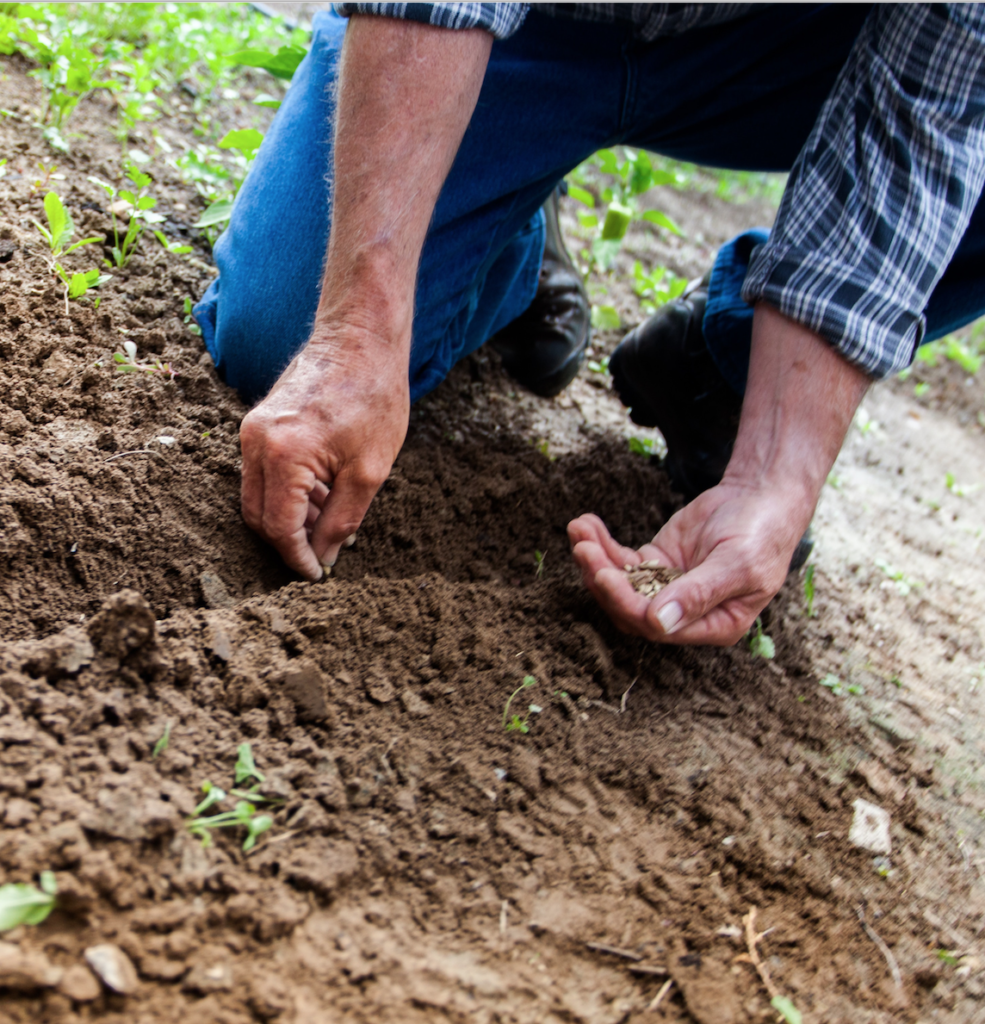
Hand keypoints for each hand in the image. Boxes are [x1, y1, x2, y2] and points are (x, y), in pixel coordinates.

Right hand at [240, 325, 408, 580]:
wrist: (361, 338)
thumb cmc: (374, 398)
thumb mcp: (369, 472)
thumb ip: (341, 521)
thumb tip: (324, 558)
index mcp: (283, 455)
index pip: (278, 528)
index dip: (297, 558)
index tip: (316, 576)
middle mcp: (256, 442)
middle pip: (258, 516)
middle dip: (289, 541)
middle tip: (323, 554)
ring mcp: (252, 430)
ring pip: (258, 496)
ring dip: (290, 517)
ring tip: (332, 518)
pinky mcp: (258, 423)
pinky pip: (263, 473)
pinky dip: (287, 492)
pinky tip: (323, 493)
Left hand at [568, 478, 809, 644]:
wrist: (762, 497)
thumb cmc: (761, 534)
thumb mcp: (737, 564)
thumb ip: (699, 593)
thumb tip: (659, 623)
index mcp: (713, 625)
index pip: (658, 627)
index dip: (627, 604)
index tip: (605, 575)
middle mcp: (685, 614)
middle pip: (630, 608)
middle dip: (603, 580)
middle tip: (583, 549)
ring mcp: (666, 587)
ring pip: (620, 584)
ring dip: (596, 560)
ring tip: (579, 530)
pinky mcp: (655, 562)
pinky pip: (621, 560)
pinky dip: (602, 544)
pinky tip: (586, 524)